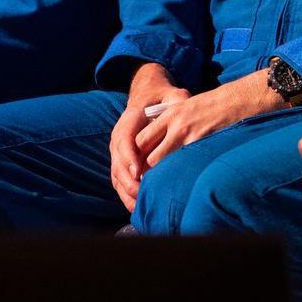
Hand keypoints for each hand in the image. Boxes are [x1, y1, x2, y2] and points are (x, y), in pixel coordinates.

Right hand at [110, 64, 189, 210]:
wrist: (148, 97)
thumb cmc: (161, 98)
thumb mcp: (170, 93)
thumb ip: (177, 99)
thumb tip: (184, 108)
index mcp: (129, 119)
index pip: (124, 139)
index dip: (129, 157)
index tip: (138, 172)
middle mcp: (120, 136)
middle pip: (118, 161)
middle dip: (128, 180)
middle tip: (141, 194)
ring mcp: (119, 151)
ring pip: (117, 174)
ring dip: (126, 191)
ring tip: (139, 206)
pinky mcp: (122, 162)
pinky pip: (120, 180)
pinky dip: (126, 195)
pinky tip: (136, 208)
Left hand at [135, 70, 284, 168]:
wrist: (234, 101)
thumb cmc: (211, 105)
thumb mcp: (186, 108)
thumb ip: (171, 123)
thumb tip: (159, 143)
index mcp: (169, 115)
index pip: (141, 139)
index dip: (139, 153)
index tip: (141, 163)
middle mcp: (174, 126)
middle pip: (148, 155)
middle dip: (147, 168)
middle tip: (148, 178)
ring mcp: (187, 136)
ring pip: (162, 162)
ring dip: (161, 173)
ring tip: (162, 182)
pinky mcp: (200, 145)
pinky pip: (182, 164)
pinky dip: (180, 172)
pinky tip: (182, 178)